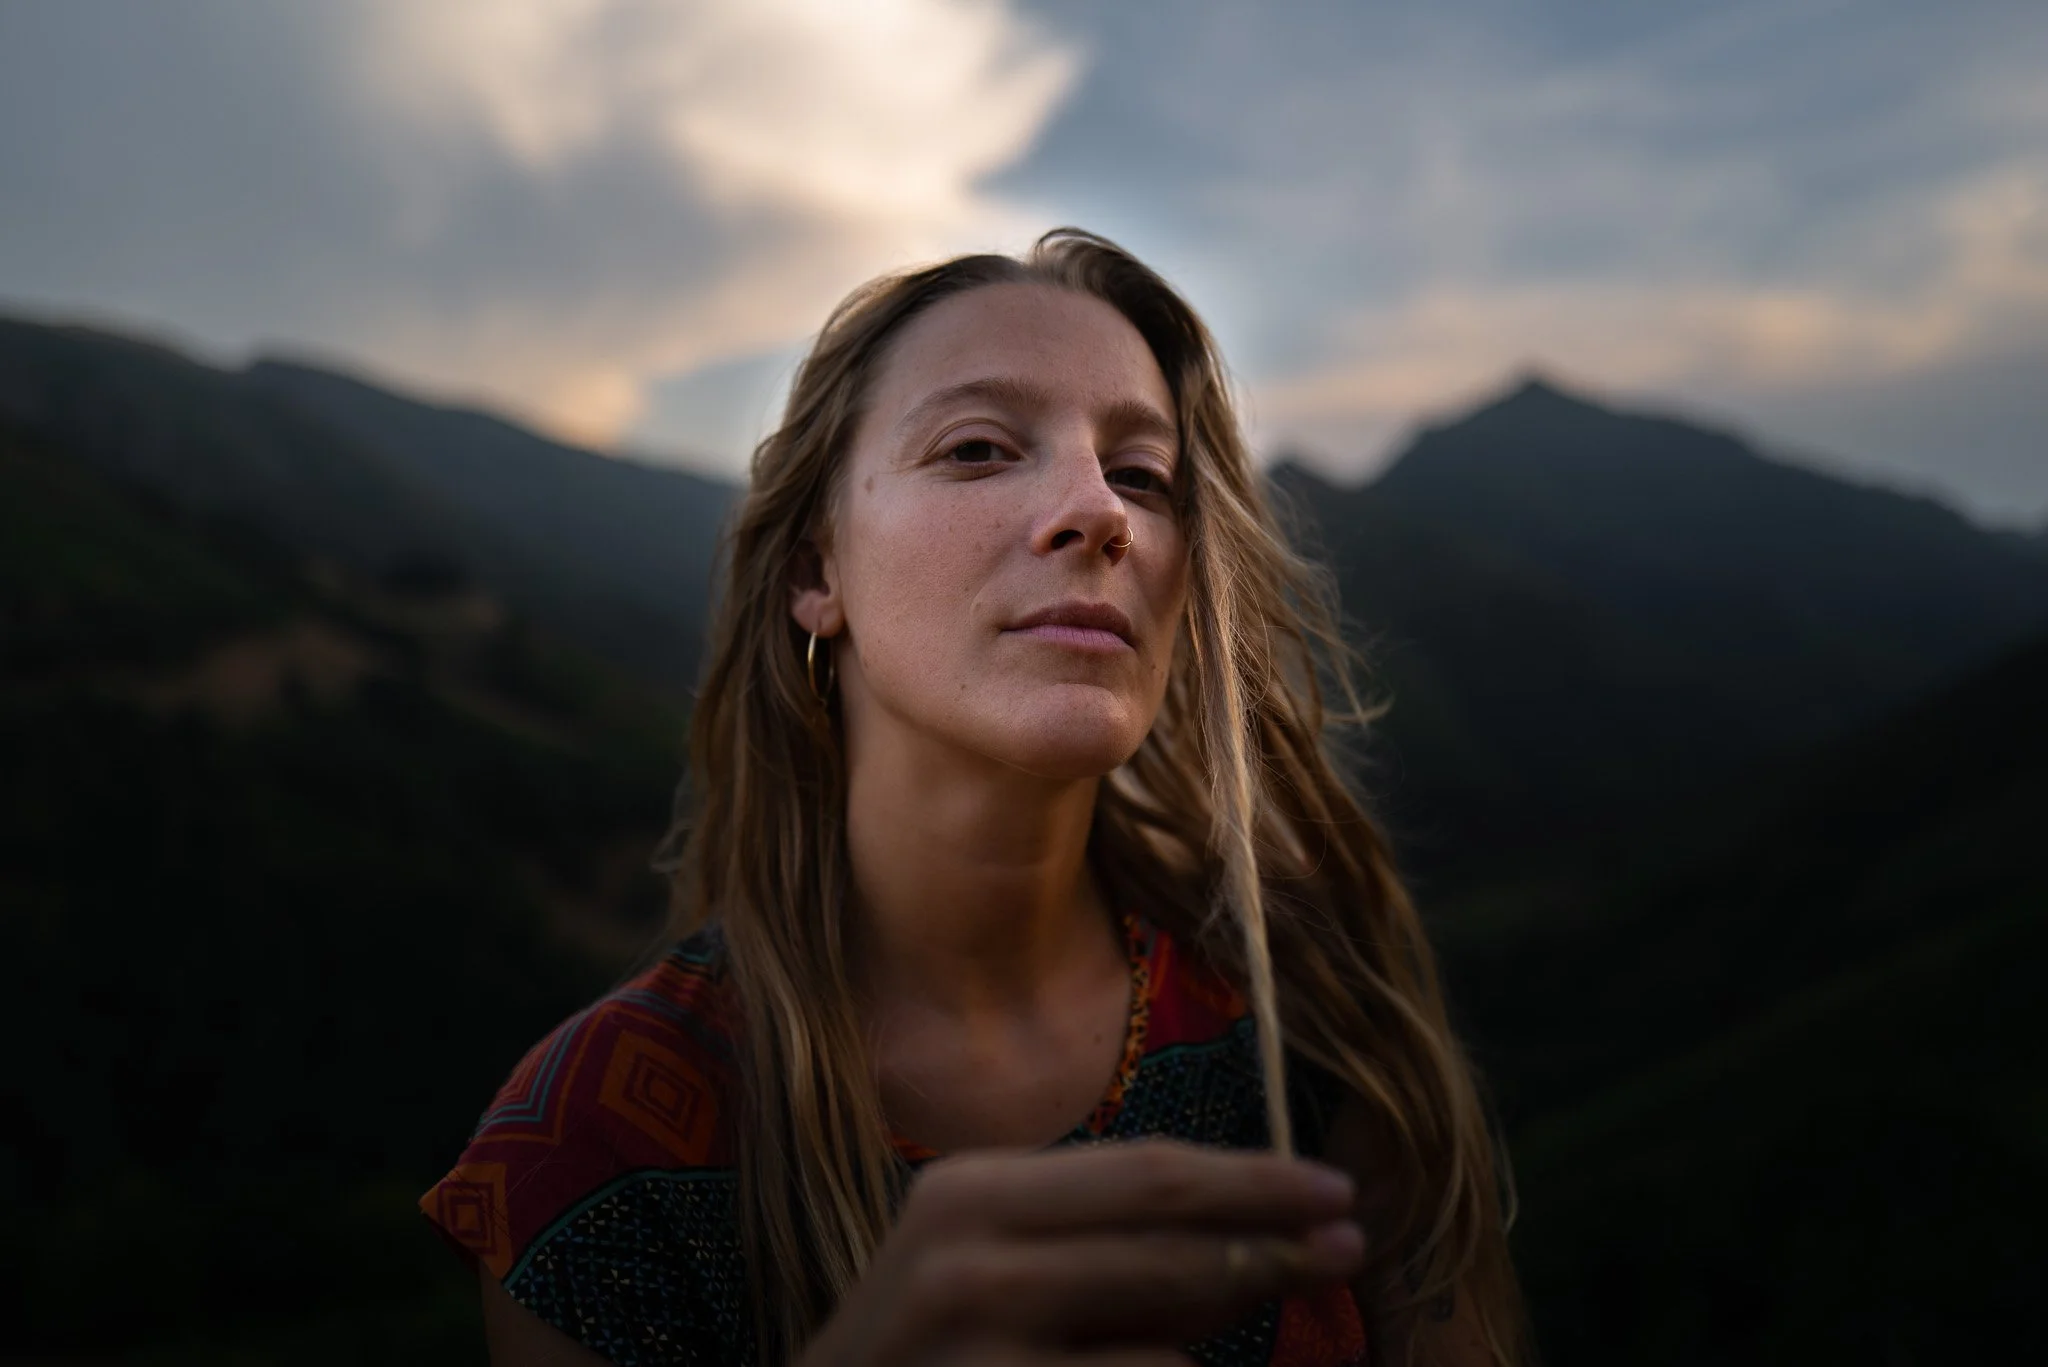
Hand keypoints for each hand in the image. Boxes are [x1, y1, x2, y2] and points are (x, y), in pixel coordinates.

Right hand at [797, 1138, 1365, 1366]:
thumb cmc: (929, 1360)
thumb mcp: (999, 1277)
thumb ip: (1114, 1256)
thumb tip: (1258, 1244)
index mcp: (974, 1190)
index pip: (1147, 1171)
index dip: (1254, 1180)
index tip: (1334, 1188)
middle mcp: (967, 1251)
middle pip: (1166, 1238)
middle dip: (1274, 1245)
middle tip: (1354, 1248)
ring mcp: (976, 1339)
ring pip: (1163, 1353)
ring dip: (1228, 1335)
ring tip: (1270, 1324)